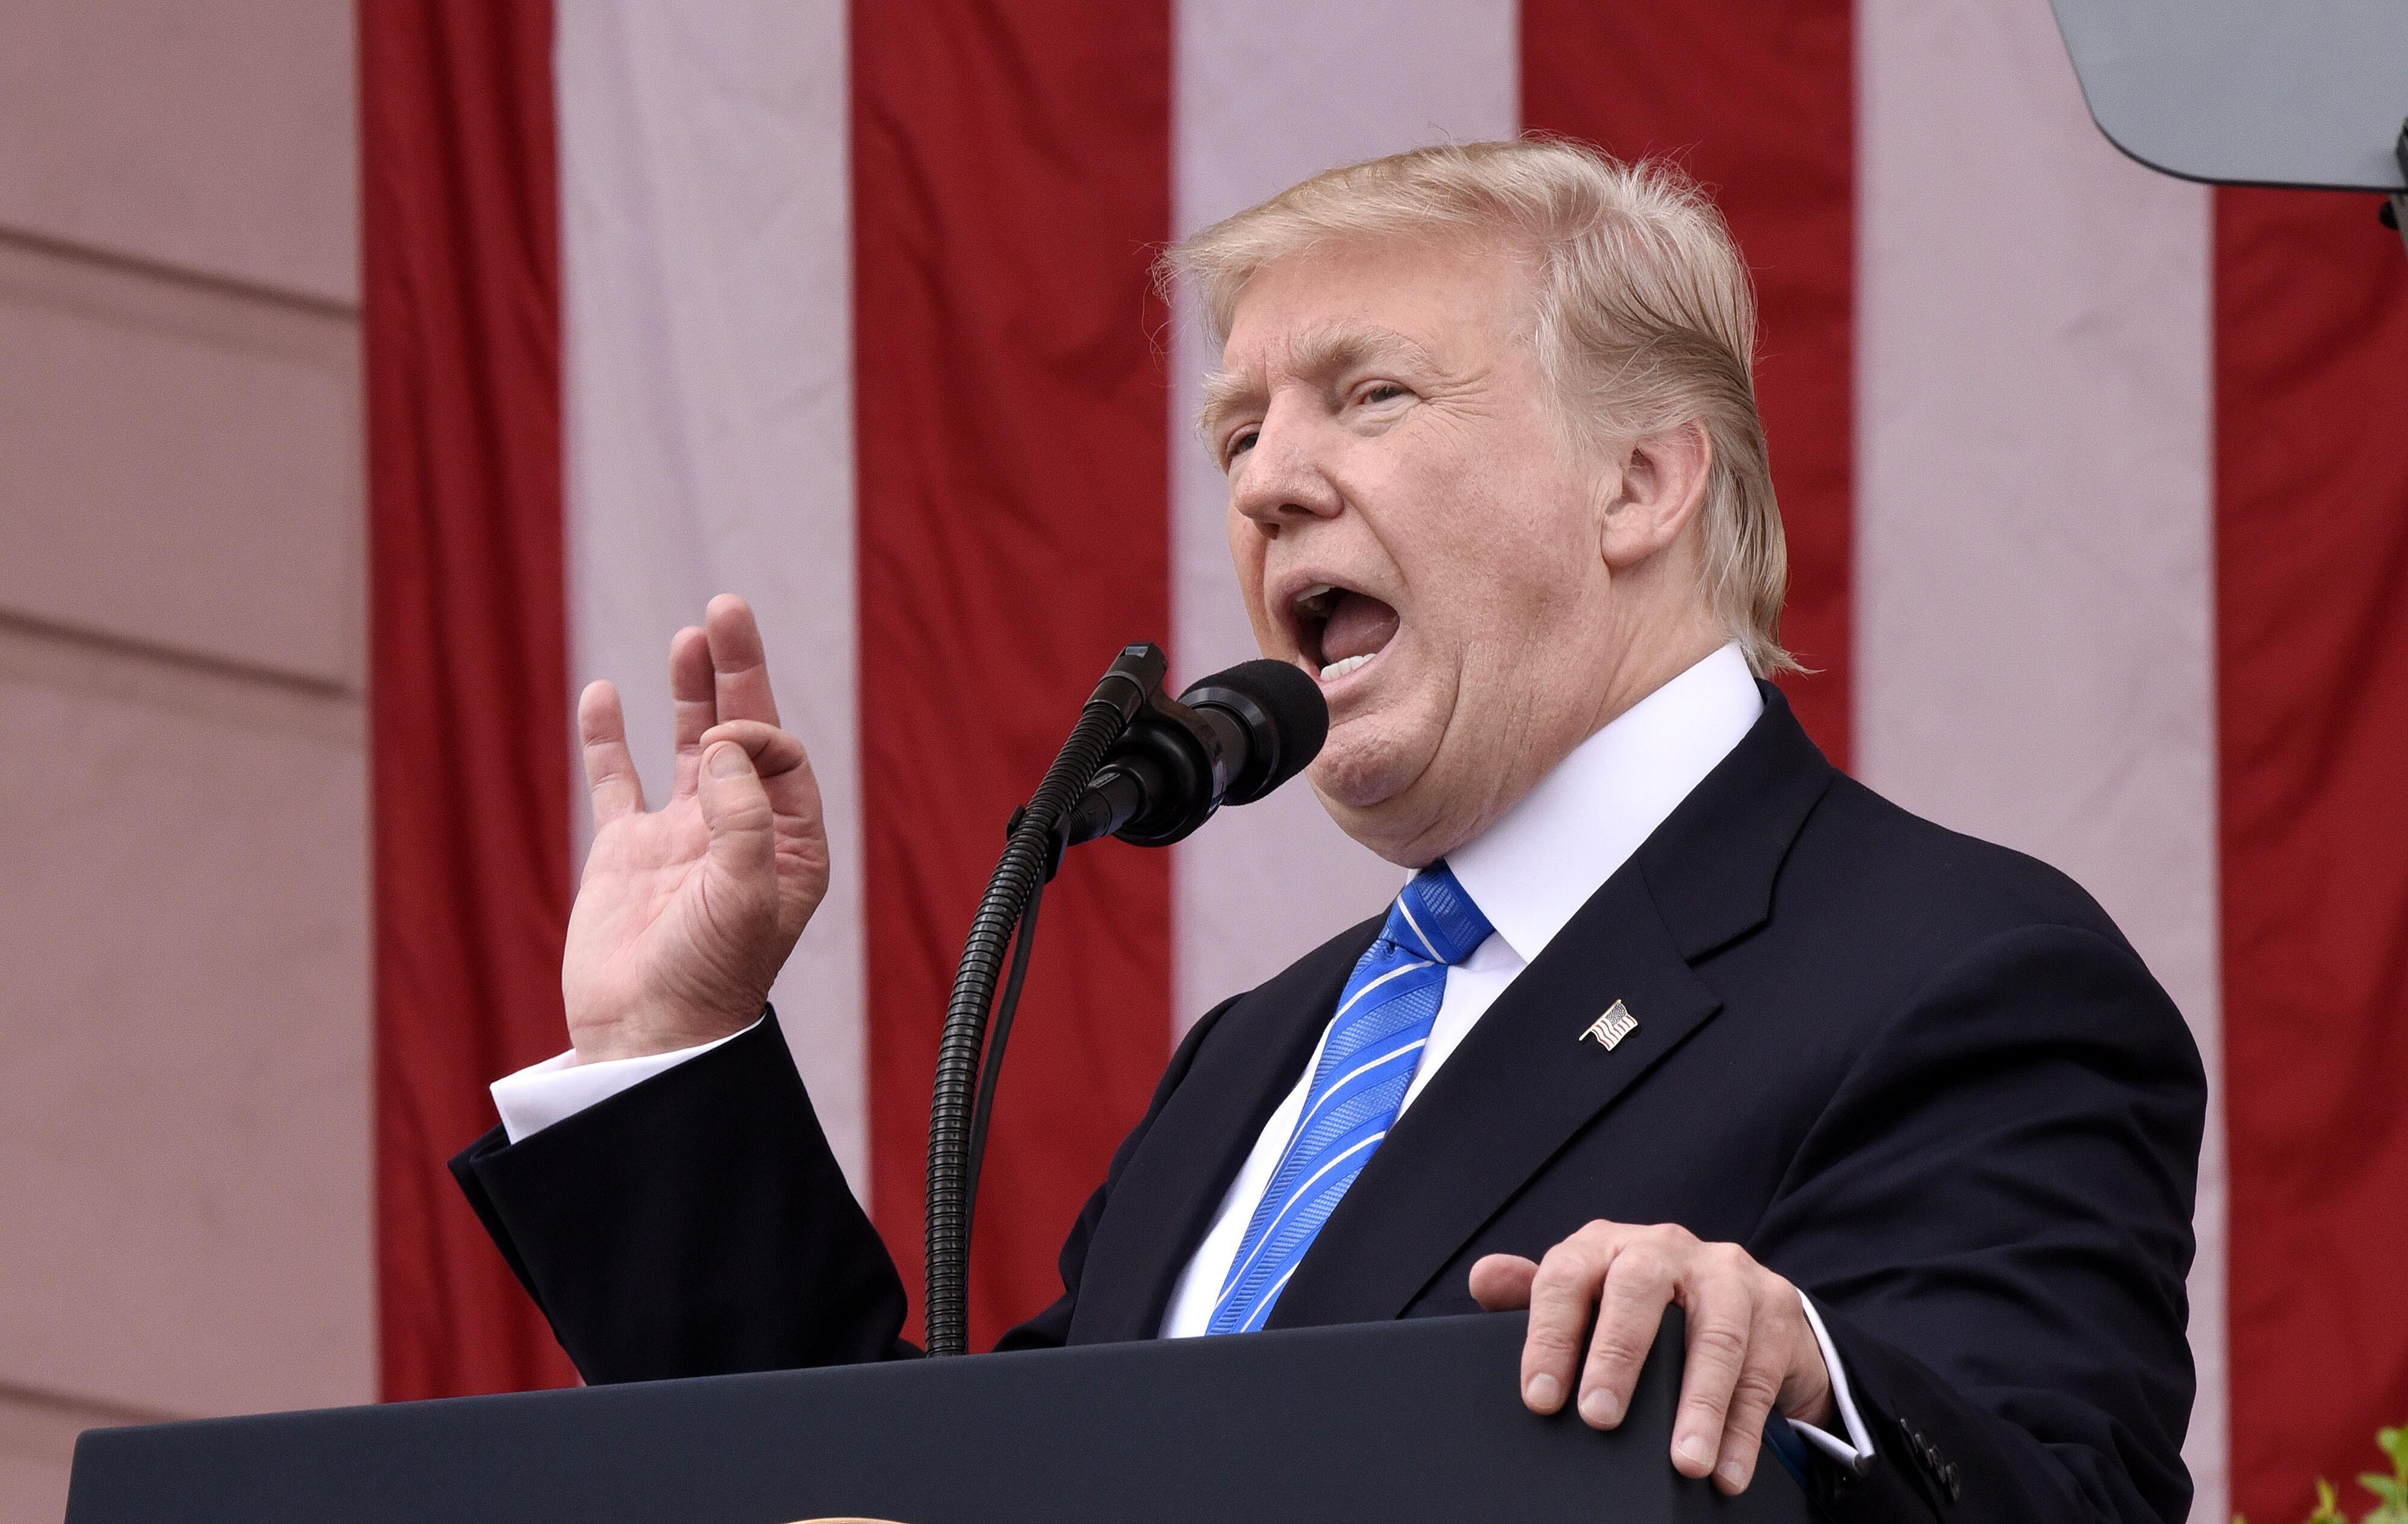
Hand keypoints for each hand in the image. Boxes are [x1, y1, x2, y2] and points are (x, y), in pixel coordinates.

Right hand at [561, 595, 829, 1062]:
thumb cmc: (710, 977)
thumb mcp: (747, 894)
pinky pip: (617, 781)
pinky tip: (604, 694)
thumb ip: (743, 815)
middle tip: (727, 610)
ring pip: (688, 747)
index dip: (754, 732)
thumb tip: (721, 746)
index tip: (722, 742)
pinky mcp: (625, 852)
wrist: (646, 1035)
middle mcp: (739, 832)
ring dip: (691, 693)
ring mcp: (680, 838)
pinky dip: (609, 738)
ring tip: (692, 636)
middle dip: (737, 673)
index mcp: (789, 845)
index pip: (782, 757)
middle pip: (743, 733)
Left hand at [1469, 1222, 1834, 1495]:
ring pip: (1714, 1334)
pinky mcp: (1775, 1305)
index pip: (1566, 1277)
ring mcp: (1726, 1273)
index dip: (1548, 1335)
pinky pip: (1760, 1369)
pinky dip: (1743, 1428)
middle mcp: (1665, 1248)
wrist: (1739, 1302)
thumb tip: (1484, 1279)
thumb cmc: (1643, 1309)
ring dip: (1700, 1405)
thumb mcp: (1589, 1299)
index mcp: (1606, 1246)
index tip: (1540, 1397)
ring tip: (1685, 1464)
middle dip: (1618, 1356)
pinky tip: (1726, 1470)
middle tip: (1600, 1418)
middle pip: (1639, 1289)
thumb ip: (1536, 1296)